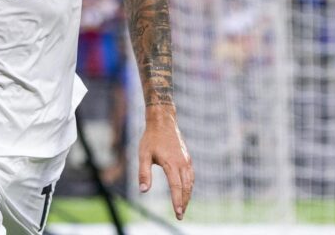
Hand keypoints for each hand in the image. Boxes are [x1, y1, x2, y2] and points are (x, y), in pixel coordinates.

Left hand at [138, 105, 193, 219]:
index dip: (177, 201)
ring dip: (188, 195)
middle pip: (186, 187)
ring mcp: (186, 159)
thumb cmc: (151, 138)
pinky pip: (191, 175)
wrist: (163, 121)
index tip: (178, 213)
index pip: (176, 186)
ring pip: (190, 181)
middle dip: (184, 202)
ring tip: (183, 206)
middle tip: (180, 215)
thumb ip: (144, 173)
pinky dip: (190, 185)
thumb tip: (143, 191)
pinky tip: (186, 191)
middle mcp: (182, 162)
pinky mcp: (187, 157)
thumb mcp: (143, 154)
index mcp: (171, 163)